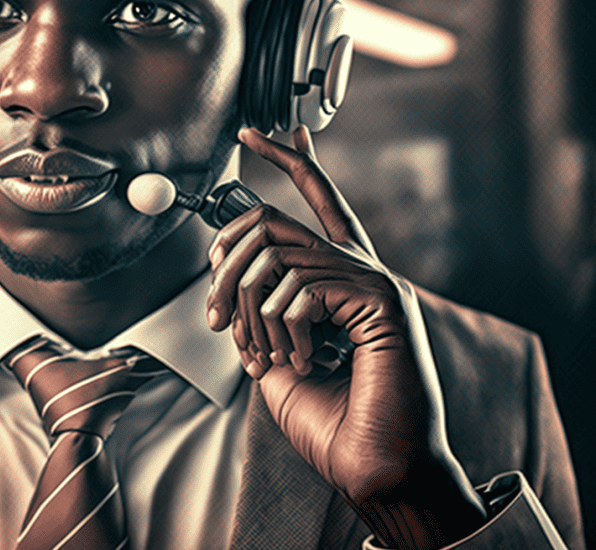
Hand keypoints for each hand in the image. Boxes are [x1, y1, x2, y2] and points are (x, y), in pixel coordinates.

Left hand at [206, 126, 485, 549]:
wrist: (373, 462)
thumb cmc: (330, 418)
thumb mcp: (273, 353)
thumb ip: (257, 308)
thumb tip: (227, 277)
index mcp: (338, 277)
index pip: (315, 198)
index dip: (287, 159)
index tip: (254, 132)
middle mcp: (359, 268)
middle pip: (268, 220)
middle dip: (223, 267)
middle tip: (215, 321)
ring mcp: (373, 279)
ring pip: (271, 256)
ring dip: (248, 314)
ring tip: (265, 360)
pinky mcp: (379, 298)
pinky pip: (297, 286)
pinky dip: (281, 330)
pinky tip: (302, 361)